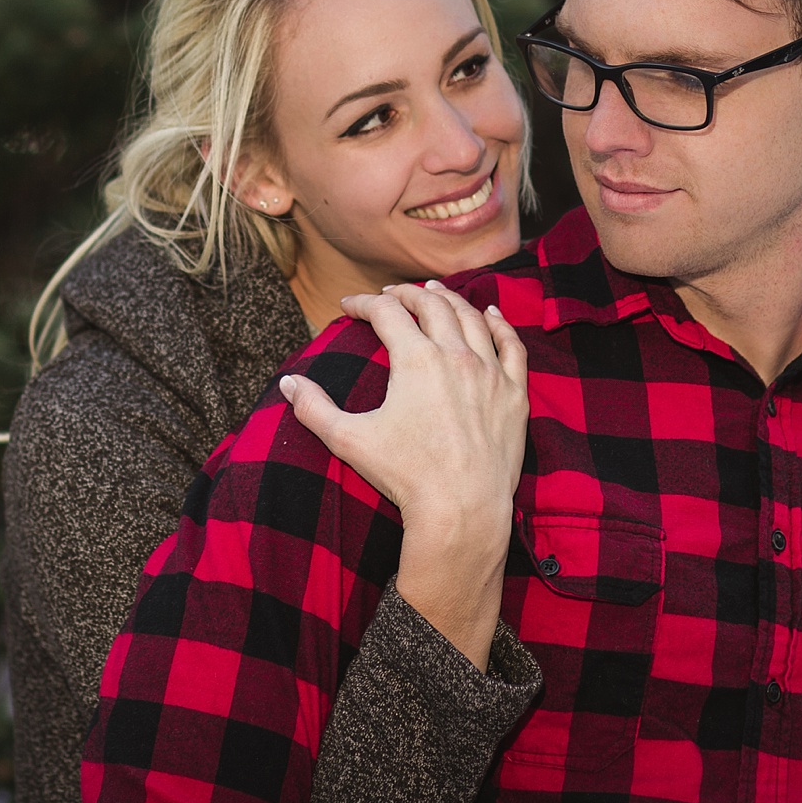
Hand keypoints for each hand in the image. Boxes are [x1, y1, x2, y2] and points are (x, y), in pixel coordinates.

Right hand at [280, 281, 527, 667]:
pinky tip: (490, 314)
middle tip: (389, 293)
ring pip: (472, 318)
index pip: (386, 313)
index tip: (348, 306)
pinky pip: (511, 346)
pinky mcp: (514, 394)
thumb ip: (314, 408)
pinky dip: (500, 324)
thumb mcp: (349, 441)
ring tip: (433, 293)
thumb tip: (287, 383)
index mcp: (416, 359)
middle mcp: (456, 355)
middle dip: (406, 294)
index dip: (363, 303)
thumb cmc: (405, 475)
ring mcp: (490, 372)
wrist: (462, 509)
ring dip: (449, 300)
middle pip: (431, 305)